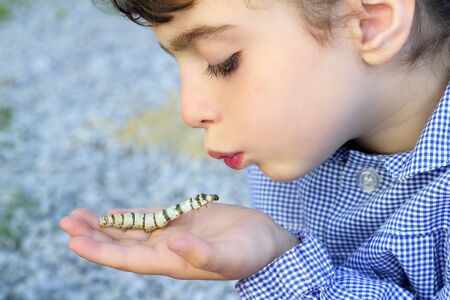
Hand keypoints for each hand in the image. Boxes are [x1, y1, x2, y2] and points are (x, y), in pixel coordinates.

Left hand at [60, 203, 298, 279]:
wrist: (266, 240)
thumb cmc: (252, 252)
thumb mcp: (230, 256)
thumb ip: (201, 253)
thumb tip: (171, 243)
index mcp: (172, 262)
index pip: (127, 259)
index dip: (100, 251)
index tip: (73, 240)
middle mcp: (166, 250)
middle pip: (121, 244)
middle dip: (93, 235)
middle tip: (66, 221)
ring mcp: (172, 234)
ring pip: (130, 230)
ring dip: (104, 224)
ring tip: (77, 216)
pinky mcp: (181, 220)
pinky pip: (148, 218)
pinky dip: (128, 216)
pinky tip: (111, 214)